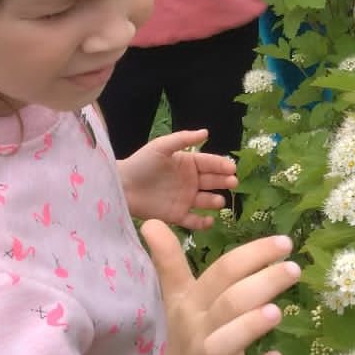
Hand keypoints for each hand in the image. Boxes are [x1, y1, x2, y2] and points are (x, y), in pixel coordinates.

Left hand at [119, 129, 234, 230]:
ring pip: (206, 201)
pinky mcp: (177, 216)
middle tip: (232, 182)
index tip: (232, 168)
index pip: (210, 163)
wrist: (122, 186)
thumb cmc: (141, 163)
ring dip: (215, 201)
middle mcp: (191, 182)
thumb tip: (206, 132)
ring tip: (218, 201)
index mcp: (189, 164)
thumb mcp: (161, 147)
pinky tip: (209, 220)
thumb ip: (183, 139)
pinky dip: (203, 222)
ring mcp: (185, 199)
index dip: (221, 165)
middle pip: (212, 181)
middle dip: (224, 182)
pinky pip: (194, 220)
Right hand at [134, 226, 297, 354]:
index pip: (221, 272)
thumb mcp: (178, 301)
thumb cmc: (188, 340)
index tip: (284, 243)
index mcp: (191, 305)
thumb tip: (151, 222)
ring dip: (250, 326)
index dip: (252, 254)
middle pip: (228, 302)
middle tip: (293, 268)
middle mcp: (199, 332)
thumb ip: (170, 262)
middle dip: (261, 282)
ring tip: (277, 312)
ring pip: (225, 343)